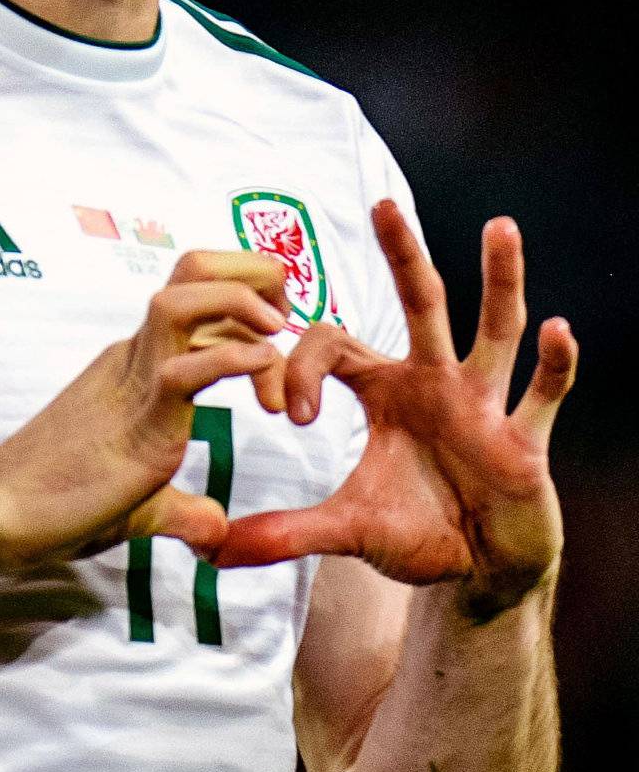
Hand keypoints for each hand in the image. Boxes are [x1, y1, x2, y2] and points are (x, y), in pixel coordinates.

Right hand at [0, 249, 291, 571]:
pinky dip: (236, 360)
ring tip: (280, 336)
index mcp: (135, 365)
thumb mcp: (138, 506)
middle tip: (289, 321)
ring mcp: (131, 383)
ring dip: (245, 302)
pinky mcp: (136, 421)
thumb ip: (181, 509)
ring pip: (185, 298)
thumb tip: (214, 529)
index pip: (196, 294)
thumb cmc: (53, 505)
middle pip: (193, 269)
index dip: (249, 297)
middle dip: (255, 273)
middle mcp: (133, 358)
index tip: (279, 338)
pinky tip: (264, 383)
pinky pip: (187, 368)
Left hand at [217, 203, 575, 607]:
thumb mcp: (347, 528)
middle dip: (403, 254)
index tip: (290, 414)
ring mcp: (484, 405)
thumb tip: (212, 552)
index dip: (303, 366)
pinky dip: (553, 365)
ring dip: (499, 282)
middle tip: (381, 202)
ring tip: (499, 227)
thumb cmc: (418, 529)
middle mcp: (437, 383)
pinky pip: (543, 395)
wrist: (480, 568)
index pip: (336, 345)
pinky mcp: (525, 440)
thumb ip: (285, 531)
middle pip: (420, 304)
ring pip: (493, 330)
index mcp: (387, 392)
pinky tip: (559, 328)